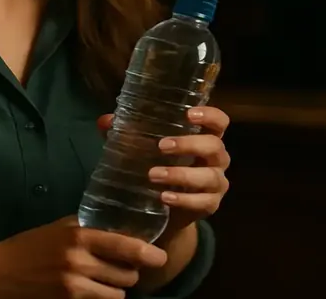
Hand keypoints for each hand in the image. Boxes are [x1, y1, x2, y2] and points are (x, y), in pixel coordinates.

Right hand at [0, 215, 167, 298]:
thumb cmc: (29, 247)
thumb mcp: (59, 229)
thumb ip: (88, 229)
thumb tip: (120, 227)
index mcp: (80, 237)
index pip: (126, 246)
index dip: (149, 254)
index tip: (160, 258)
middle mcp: (79, 262)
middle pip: (127, 275)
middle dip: (128, 274)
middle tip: (122, 270)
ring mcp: (74, 287)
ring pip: (117, 295)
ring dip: (116, 291)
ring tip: (105, 283)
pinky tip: (93, 293)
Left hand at [97, 106, 230, 239]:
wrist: (165, 211)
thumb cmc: (159, 167)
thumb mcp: (143, 149)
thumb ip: (126, 134)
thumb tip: (106, 120)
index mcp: (205, 138)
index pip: (219, 121)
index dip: (210, 116)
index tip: (189, 114)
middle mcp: (217, 159)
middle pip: (215, 147)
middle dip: (189, 144)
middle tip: (161, 146)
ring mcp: (216, 183)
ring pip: (209, 176)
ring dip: (181, 175)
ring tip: (153, 175)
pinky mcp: (210, 205)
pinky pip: (203, 202)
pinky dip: (183, 199)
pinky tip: (164, 197)